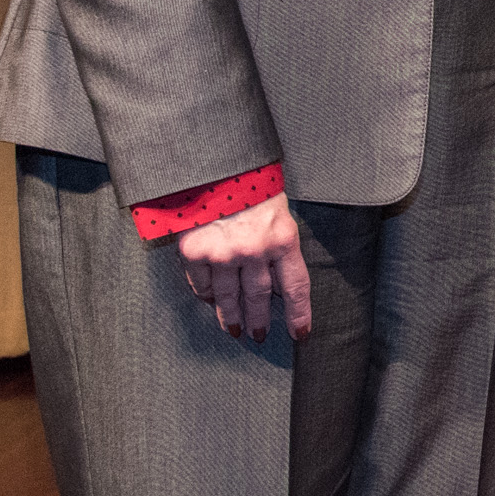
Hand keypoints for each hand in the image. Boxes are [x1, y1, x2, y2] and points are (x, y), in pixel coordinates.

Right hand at [177, 195, 312, 340]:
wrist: (212, 160)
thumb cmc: (249, 181)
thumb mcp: (276, 208)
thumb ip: (277, 240)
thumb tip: (274, 278)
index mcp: (282, 238)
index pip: (295, 286)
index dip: (298, 313)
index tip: (299, 334)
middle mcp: (254, 251)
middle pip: (259, 296)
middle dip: (259, 319)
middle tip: (258, 334)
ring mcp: (223, 253)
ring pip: (228, 296)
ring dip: (231, 315)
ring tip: (233, 328)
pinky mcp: (195, 251)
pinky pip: (202, 283)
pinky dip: (205, 294)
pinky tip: (209, 301)